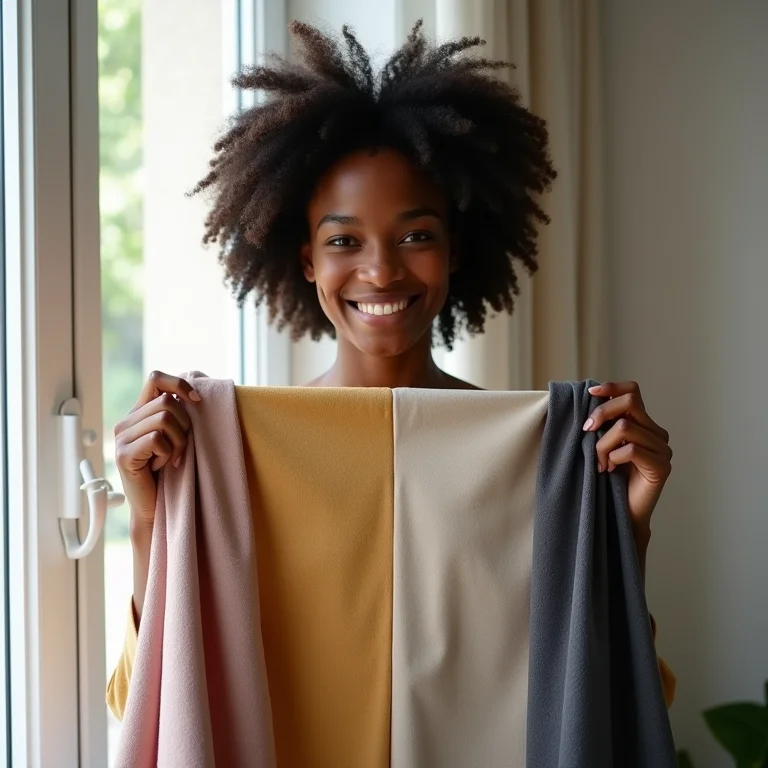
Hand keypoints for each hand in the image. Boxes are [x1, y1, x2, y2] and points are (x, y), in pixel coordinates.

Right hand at [114, 371, 200, 529]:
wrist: (154, 506)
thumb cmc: (170, 472)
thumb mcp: (177, 436)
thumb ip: (178, 414)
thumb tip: (196, 393)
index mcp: (139, 413)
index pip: (156, 378)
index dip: (179, 384)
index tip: (197, 401)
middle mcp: (126, 422)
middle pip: (167, 401)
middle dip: (185, 425)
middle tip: (181, 448)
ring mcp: (121, 438)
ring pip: (164, 419)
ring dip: (178, 441)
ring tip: (172, 458)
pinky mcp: (123, 454)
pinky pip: (157, 440)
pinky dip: (168, 454)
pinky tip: (161, 467)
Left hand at [582, 381, 672, 549]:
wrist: (621, 514)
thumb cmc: (608, 479)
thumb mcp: (602, 445)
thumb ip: (604, 425)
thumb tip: (588, 400)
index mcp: (644, 424)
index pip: (633, 391)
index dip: (612, 388)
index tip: (590, 393)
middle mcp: (657, 433)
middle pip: (629, 403)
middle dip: (602, 414)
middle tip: (586, 431)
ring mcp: (663, 449)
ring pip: (625, 427)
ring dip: (602, 445)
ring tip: (599, 462)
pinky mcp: (661, 467)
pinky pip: (631, 450)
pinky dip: (613, 458)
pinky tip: (610, 471)